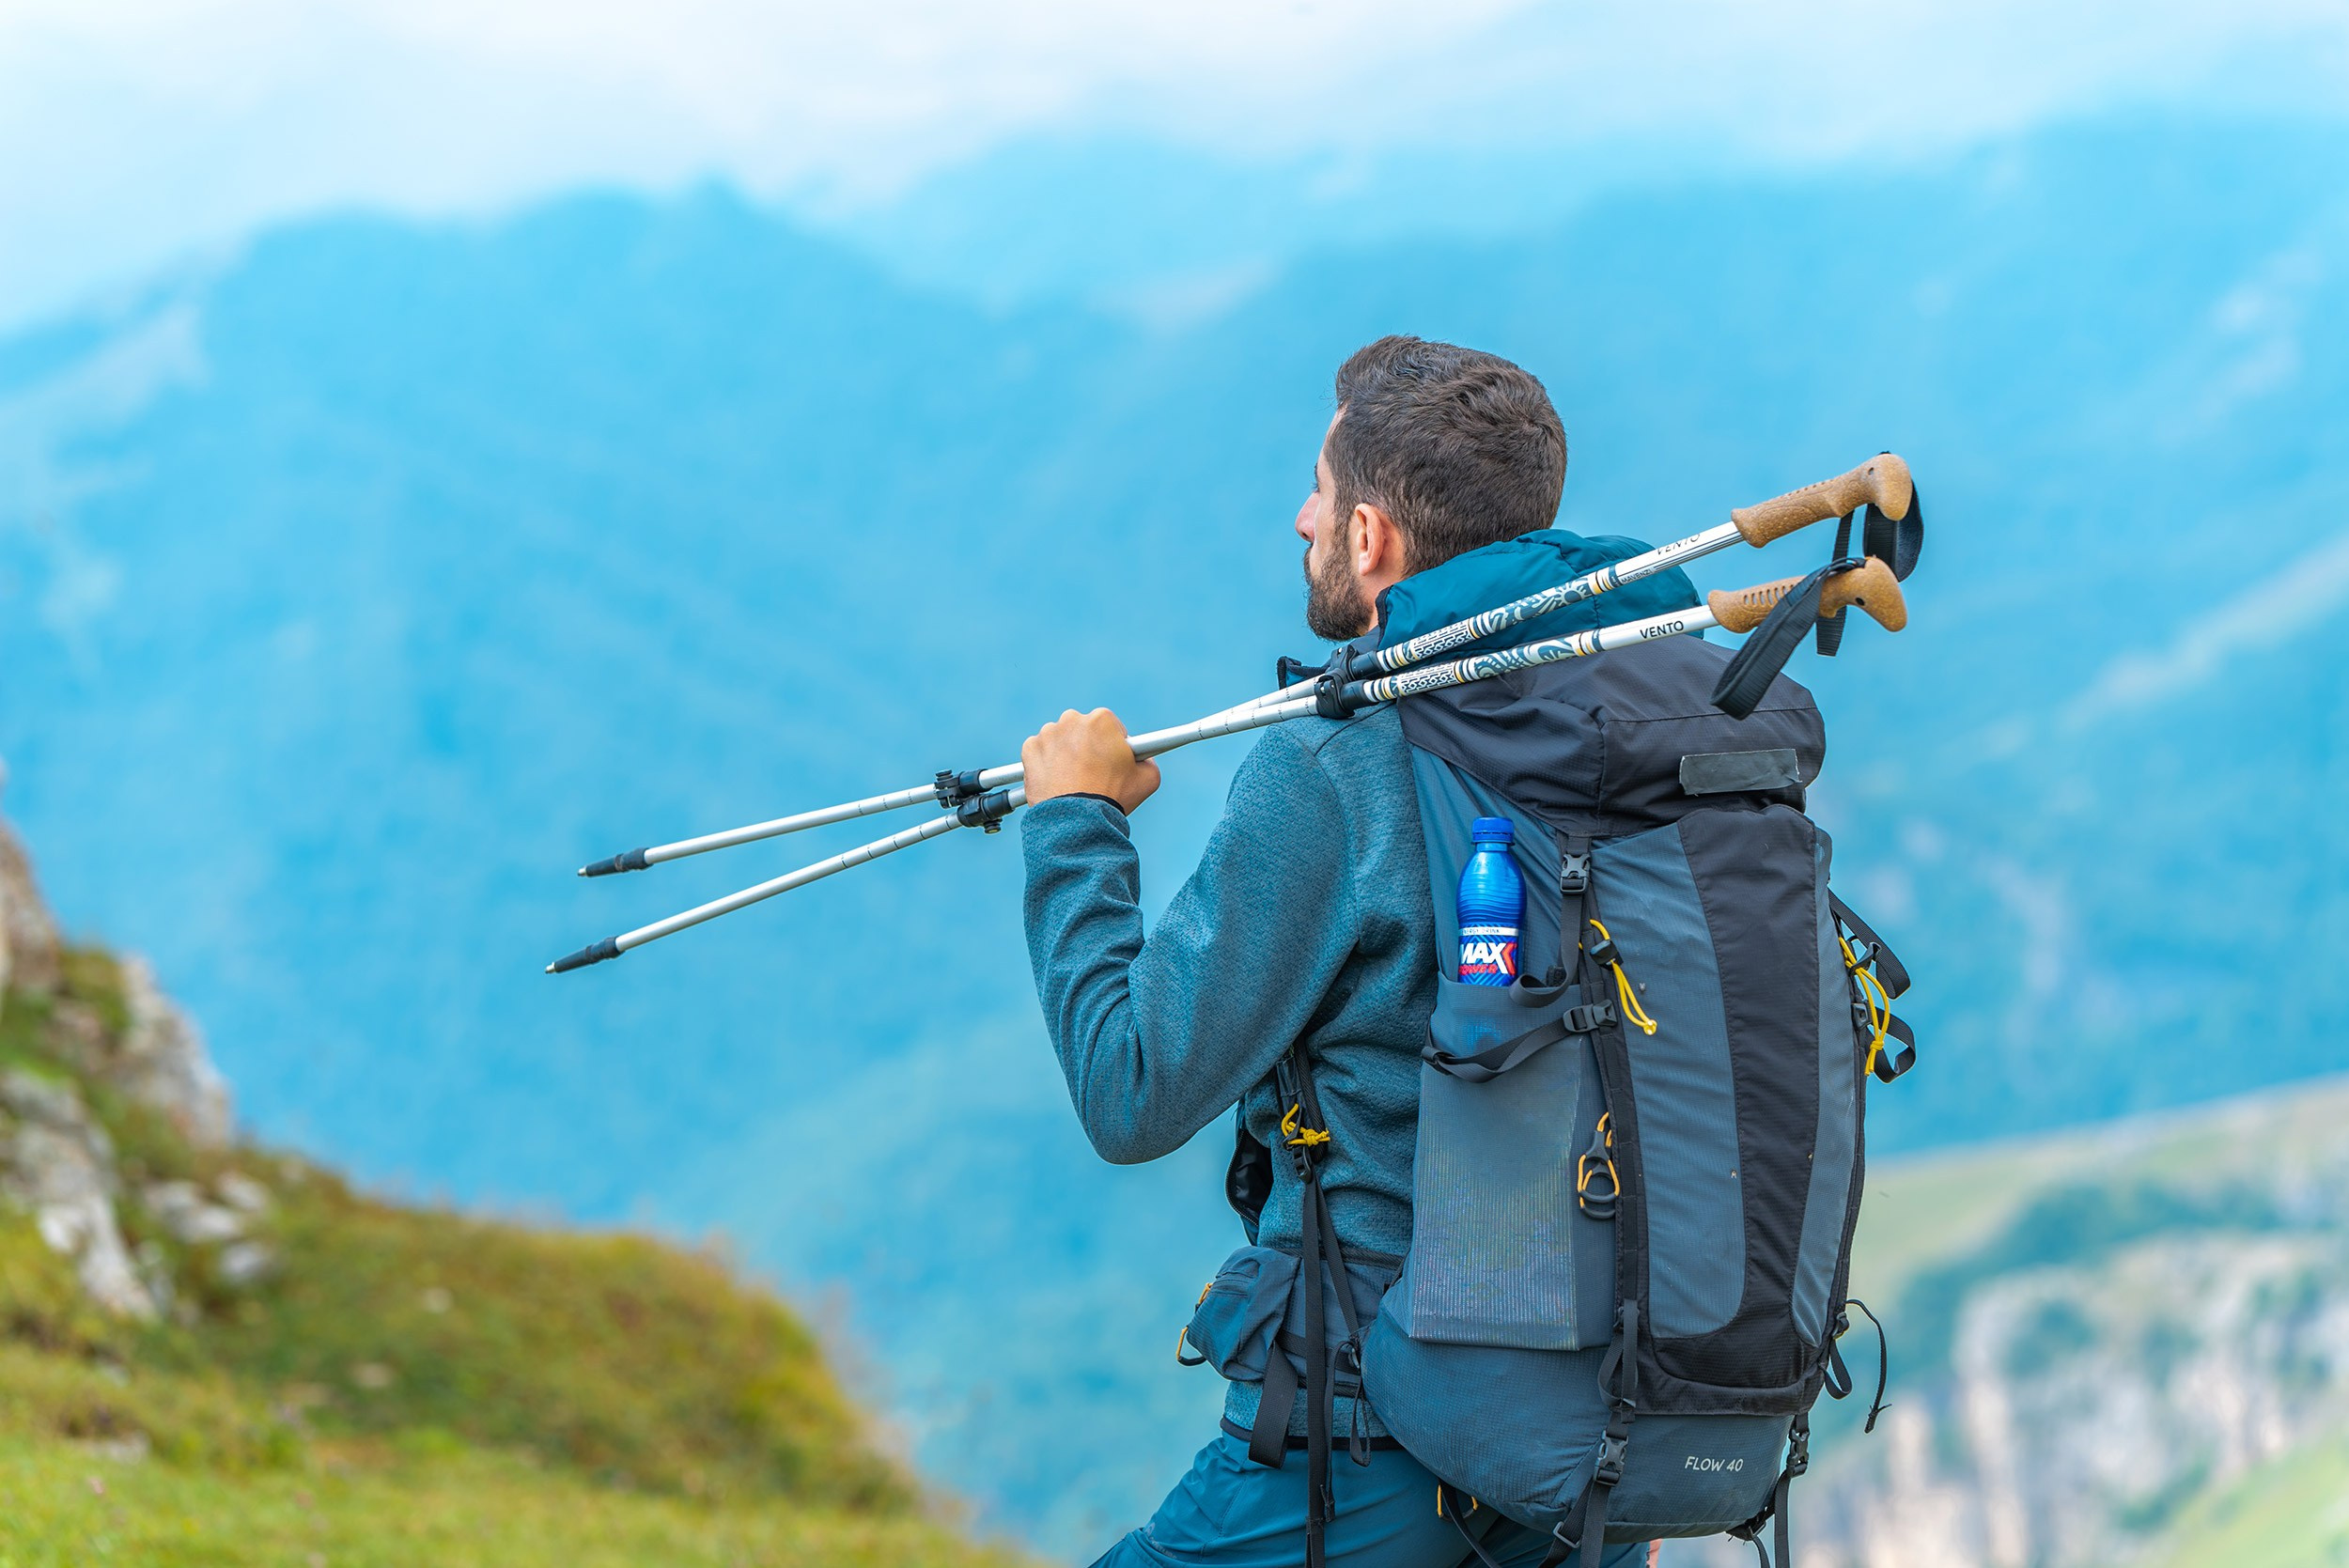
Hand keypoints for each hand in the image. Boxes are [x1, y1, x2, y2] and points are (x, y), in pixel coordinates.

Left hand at [1022, 708, 1160, 814]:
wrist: (1077, 820)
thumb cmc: (1113, 797)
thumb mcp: (1148, 778)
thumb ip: (1148, 759)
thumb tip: (1144, 757)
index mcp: (1101, 720)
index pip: (1110, 726)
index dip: (1112, 744)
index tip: (1111, 760)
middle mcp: (1071, 720)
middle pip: (1081, 729)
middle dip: (1086, 746)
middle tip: (1092, 772)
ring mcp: (1048, 734)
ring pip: (1059, 739)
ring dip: (1065, 753)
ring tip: (1072, 780)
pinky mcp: (1029, 750)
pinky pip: (1039, 751)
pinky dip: (1045, 763)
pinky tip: (1056, 780)